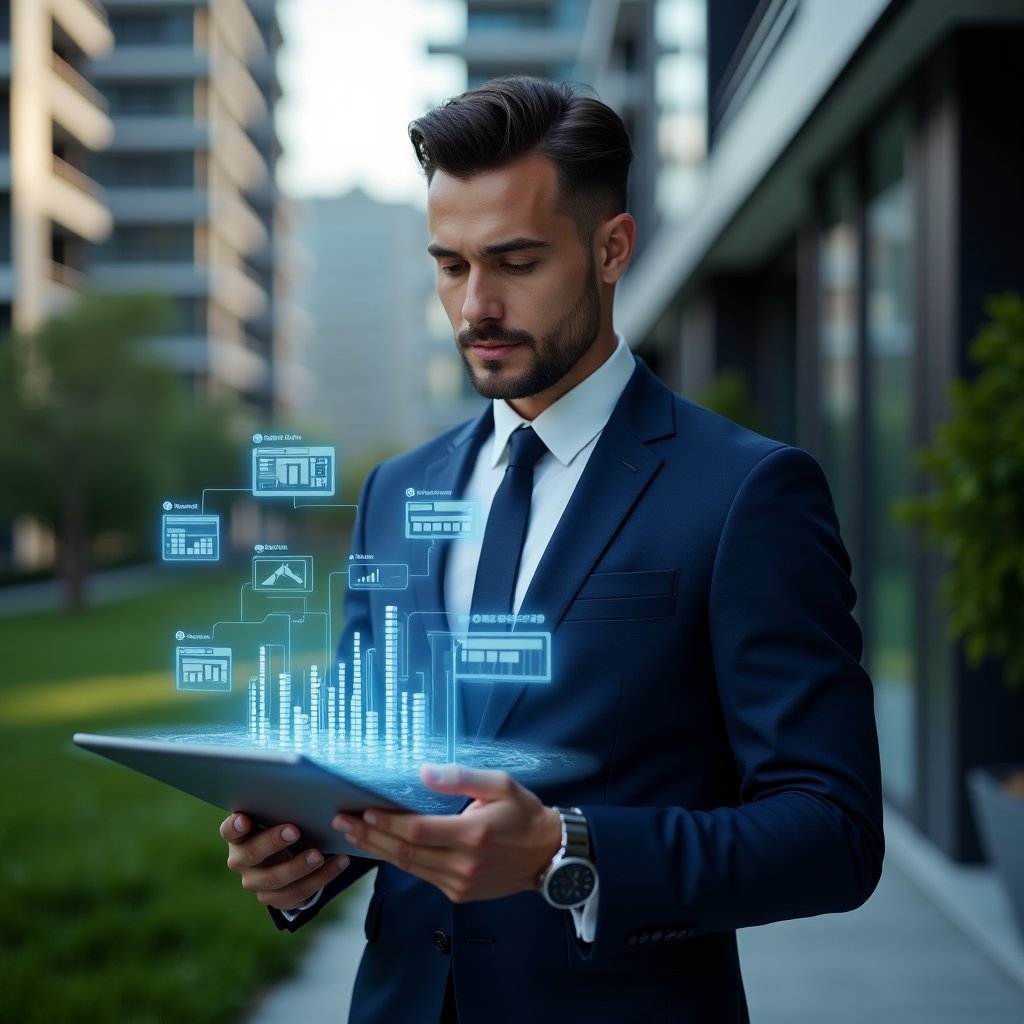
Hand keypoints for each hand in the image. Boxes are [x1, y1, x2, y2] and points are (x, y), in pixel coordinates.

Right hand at [220, 813, 350, 911]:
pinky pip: (298, 893)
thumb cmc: (281, 823)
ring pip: (276, 879)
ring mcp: (256, 883)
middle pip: (252, 854)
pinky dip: (321, 878)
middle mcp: (241, 861)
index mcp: (238, 836)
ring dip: (300, 866)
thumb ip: (280, 805)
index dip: (235, 826)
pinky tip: (339, 863)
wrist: (284, 857)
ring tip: (320, 854)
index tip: (244, 818)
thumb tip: (305, 786)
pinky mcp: (275, 899)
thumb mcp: (276, 814)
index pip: (229, 831)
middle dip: (273, 842)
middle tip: (295, 830)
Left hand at [333, 764, 561, 903]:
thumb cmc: (524, 814)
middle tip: (343, 823)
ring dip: (379, 850)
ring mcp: (460, 883)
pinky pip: (422, 876)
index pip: (416, 831)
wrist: (548, 855)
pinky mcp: (459, 893)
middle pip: (405, 852)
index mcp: (472, 835)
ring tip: (354, 835)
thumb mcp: (500, 785)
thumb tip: (425, 772)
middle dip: (371, 837)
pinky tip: (384, 848)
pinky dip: (400, 862)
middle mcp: (463, 864)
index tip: (364, 811)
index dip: (387, 822)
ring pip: (409, 868)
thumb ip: (461, 778)